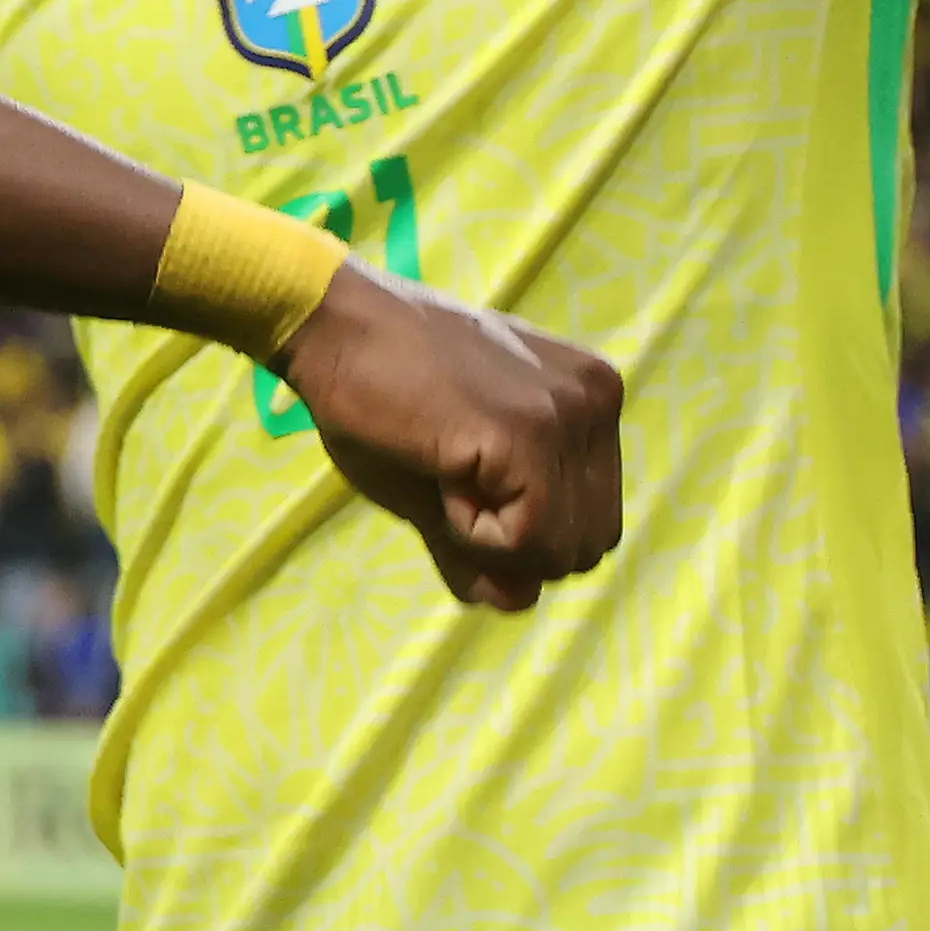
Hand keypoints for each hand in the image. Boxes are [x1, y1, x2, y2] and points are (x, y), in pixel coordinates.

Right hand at [279, 263, 622, 611]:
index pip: (590, 522)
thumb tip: (519, 604)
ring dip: (493, 539)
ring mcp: (568, 413)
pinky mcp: (528, 433)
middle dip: (517, 543)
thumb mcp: (447, 481)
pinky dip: (472, 533)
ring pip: (562, 552)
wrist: (332, 326)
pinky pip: (524, 541)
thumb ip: (489, 547)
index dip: (523, 529)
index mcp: (592, 398)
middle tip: (453, 474)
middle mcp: (597, 399)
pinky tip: (440, 470)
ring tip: (447, 466)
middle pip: (588, 544)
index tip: (466, 469)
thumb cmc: (380, 393)